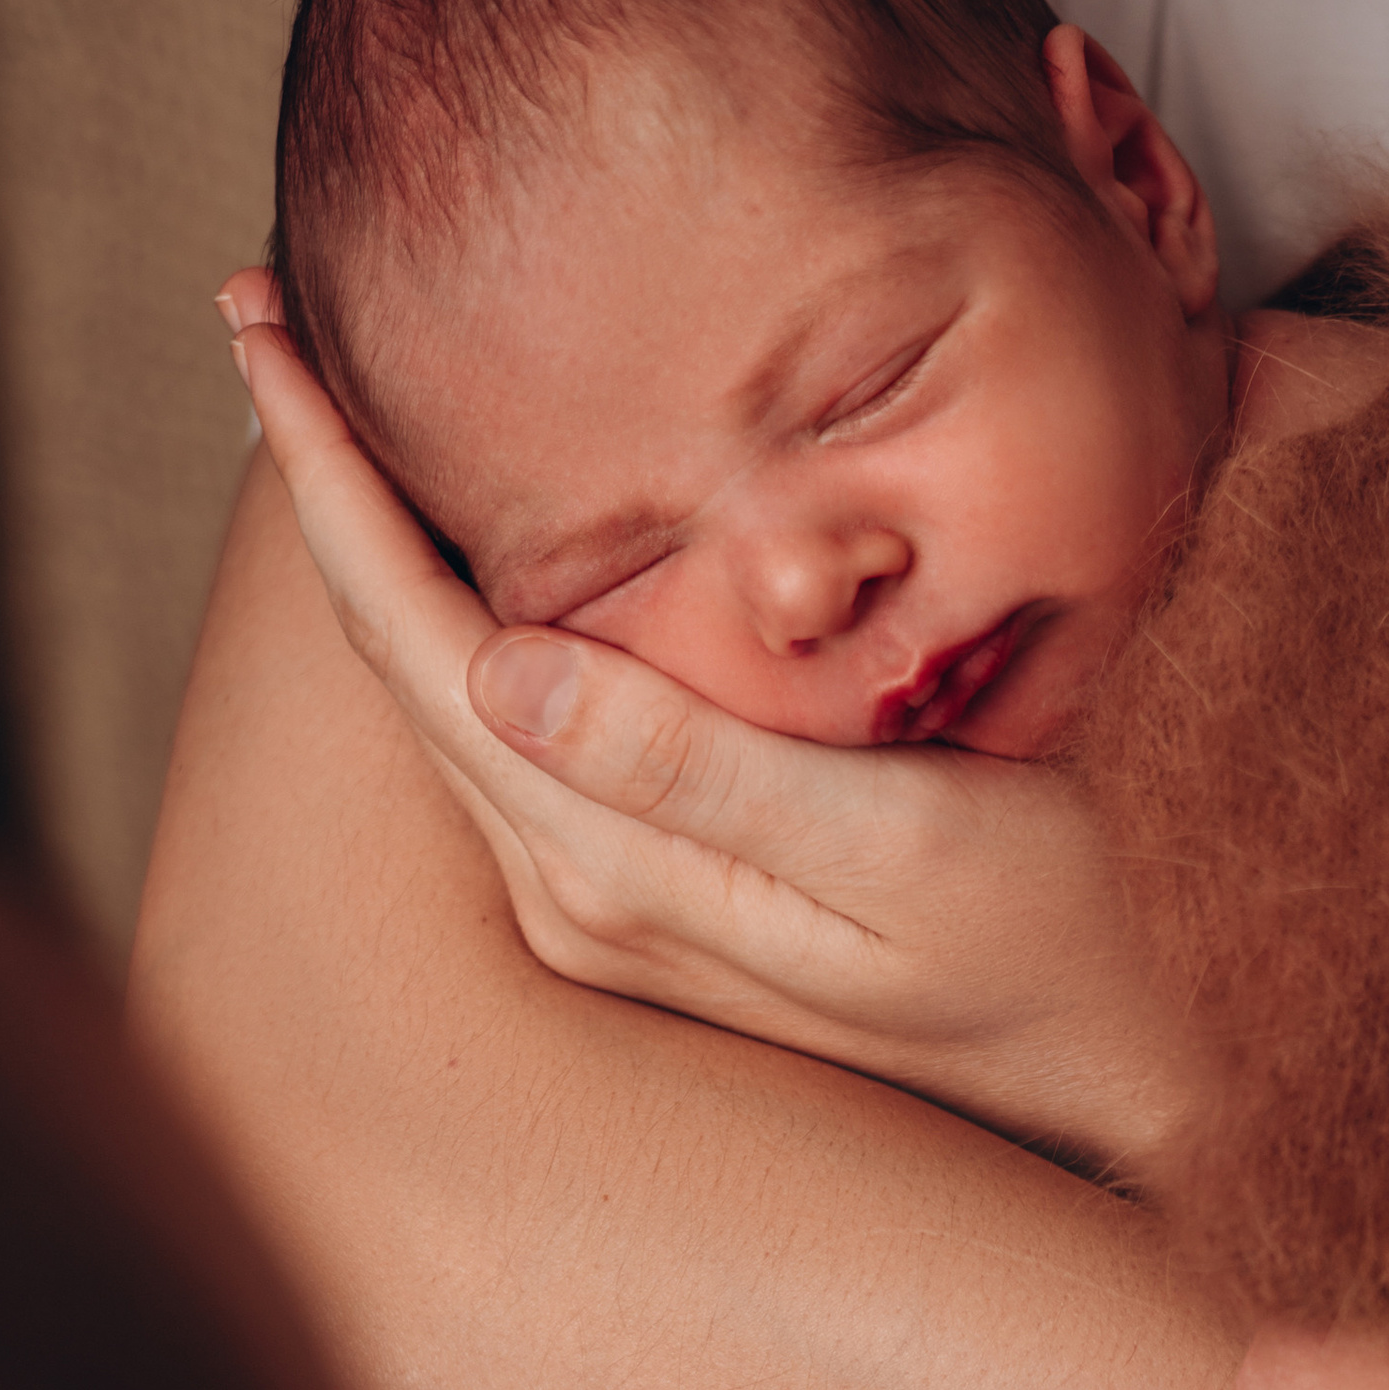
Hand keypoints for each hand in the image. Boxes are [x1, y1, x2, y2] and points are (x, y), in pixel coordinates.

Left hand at [218, 287, 1172, 1163]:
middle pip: (398, 658)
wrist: (1127, 1079)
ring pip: (442, 691)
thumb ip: (701, 774)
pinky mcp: (650, 901)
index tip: (265, 320)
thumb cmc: (1062, 941)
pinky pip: (506, 730)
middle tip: (260, 310)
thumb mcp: (901, 848)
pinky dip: (458, 611)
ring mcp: (604, 908)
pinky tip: (458, 541)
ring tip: (329, 399)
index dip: (334, 476)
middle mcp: (575, 897)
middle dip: (325, 486)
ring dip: (379, 543)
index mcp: (610, 869)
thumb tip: (502, 665)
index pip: (417, 637)